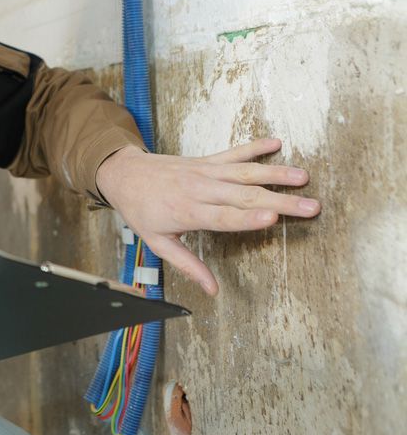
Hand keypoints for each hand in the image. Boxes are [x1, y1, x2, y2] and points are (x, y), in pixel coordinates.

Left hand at [95, 138, 320, 295]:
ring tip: (303, 177)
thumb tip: (212, 291)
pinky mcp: (206, 161)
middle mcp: (200, 190)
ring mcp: (205, 172)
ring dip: (275, 174)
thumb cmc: (142, 211)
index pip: (223, 217)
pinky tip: (276, 142)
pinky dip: (255, 147)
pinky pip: (234, 152)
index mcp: (188, 212)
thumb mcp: (158, 243)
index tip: (273, 219)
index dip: (248, 218)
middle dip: (280, 201)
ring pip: (245, 172)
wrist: (124, 175)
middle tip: (310, 206)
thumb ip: (188, 265)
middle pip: (244, 196)